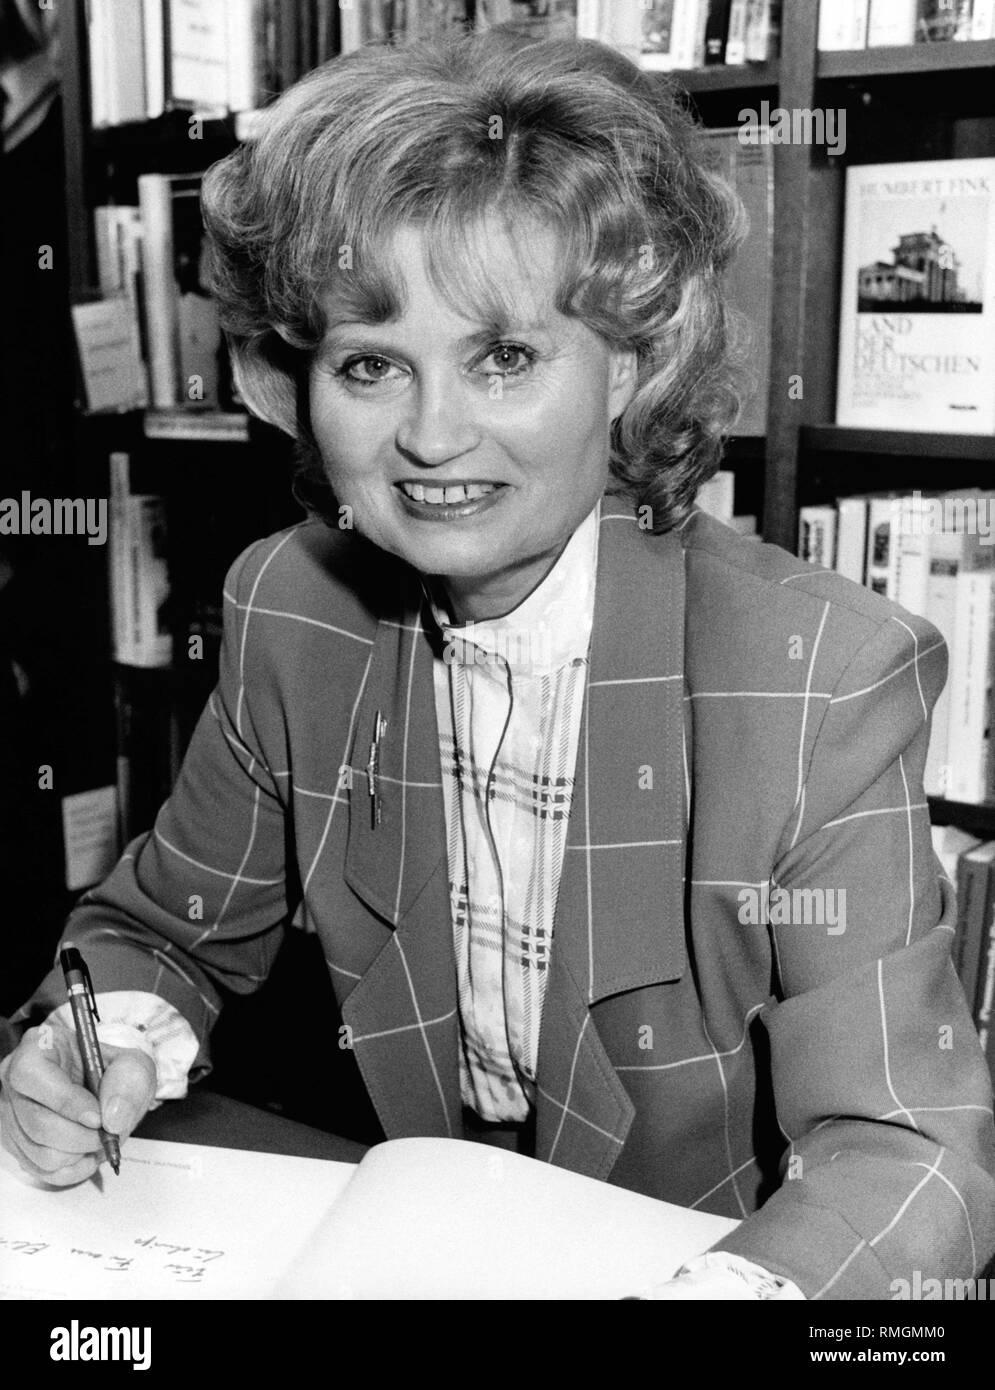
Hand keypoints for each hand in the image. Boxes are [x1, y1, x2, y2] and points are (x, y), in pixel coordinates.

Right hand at [0, 1022, 155, 1185]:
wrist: (105, 1088)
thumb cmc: (111, 1071)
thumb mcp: (132, 1065)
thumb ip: (128, 1084)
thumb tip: (112, 1119)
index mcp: (38, 1047)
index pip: (32, 1075)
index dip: (65, 1101)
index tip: (97, 1117)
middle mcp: (14, 1081)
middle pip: (36, 1122)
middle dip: (80, 1137)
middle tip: (106, 1134)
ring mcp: (11, 1115)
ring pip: (38, 1151)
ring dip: (78, 1154)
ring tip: (99, 1141)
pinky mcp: (16, 1143)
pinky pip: (40, 1169)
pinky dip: (71, 1169)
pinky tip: (88, 1155)